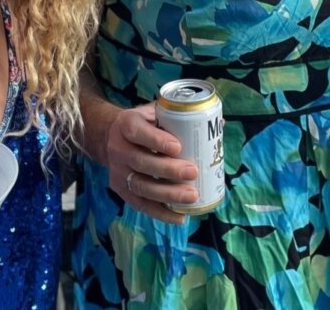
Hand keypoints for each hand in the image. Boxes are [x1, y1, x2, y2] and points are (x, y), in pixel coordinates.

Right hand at [105, 103, 198, 224]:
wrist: (110, 137)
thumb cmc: (144, 124)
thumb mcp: (155, 112)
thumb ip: (181, 117)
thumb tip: (220, 124)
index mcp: (126, 125)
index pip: (139, 133)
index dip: (157, 141)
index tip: (178, 147)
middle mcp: (118, 149)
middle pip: (141, 162)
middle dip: (168, 170)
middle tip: (193, 172)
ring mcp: (118, 172)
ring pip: (140, 186)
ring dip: (167, 194)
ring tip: (192, 196)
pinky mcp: (121, 190)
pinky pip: (140, 204)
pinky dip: (160, 213)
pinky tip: (180, 217)